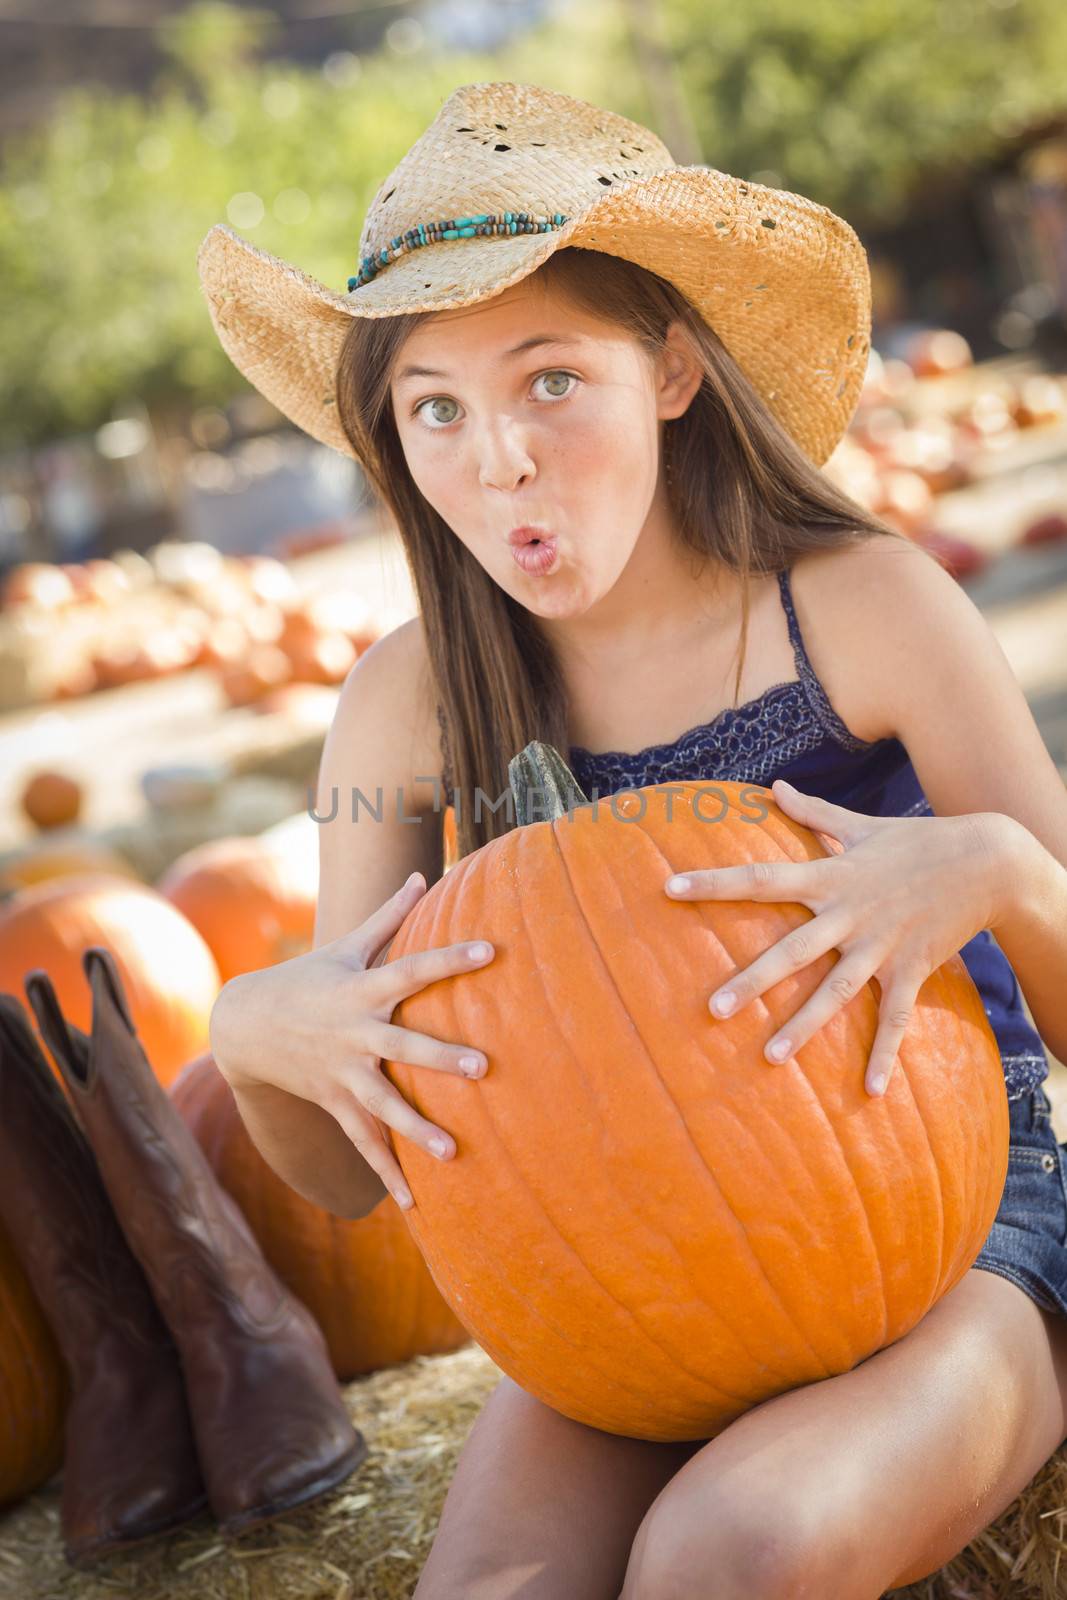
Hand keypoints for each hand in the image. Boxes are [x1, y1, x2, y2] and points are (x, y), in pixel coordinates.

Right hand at [210, 872, 494, 1207]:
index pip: (412, 970)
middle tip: (482, 1067)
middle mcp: (354, 1035)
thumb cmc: (307, 978)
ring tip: (453, 1150)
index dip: (450, 958)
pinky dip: (386, 1173)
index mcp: (361, 991)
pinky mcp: (334, 1103)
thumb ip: (388, 915)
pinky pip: (363, 1143)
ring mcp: (342, 1074)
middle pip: (403, 1049)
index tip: (489, 951)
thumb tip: (424, 873)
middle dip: (440, 1059)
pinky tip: (415, 1203)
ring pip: (382, 1107)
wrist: (245, 1027)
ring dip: (415, 1130)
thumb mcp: (345, 947)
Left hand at [663, 780, 1007, 1097]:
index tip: (670, 887)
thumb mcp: (861, 824)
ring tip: (770, 1057)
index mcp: (831, 876)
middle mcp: (850, 914)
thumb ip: (813, 813)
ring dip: (804, 1026)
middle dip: (753, 980)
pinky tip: (869, 1091)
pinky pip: (896, 1018)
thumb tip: (774, 787)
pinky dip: (884, 1054)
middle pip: (793, 950)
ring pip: (836, 991)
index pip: (761, 878)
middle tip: (712, 1010)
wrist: (988, 861)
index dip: (714, 883)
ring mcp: (882, 946)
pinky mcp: (912, 968)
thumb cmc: (917, 840)